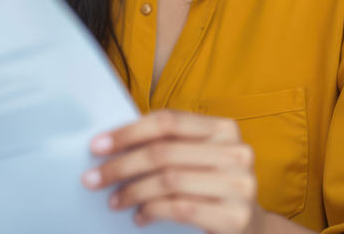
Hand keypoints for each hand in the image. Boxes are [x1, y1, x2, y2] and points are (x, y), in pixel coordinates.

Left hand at [82, 109, 268, 233]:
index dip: (128, 132)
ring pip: (169, 181)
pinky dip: (152, 211)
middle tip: (93, 178)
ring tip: (114, 200)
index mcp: (225, 128)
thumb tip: (112, 146)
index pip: (168, 121)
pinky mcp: (235, 217)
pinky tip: (139, 216)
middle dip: (121, 165)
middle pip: (163, 152)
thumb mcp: (197, 159)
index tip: (97, 146)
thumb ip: (169, 146)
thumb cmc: (212, 187)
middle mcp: (237, 152)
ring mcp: (240, 185)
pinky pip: (180, 208)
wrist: (251, 229)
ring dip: (132, 191)